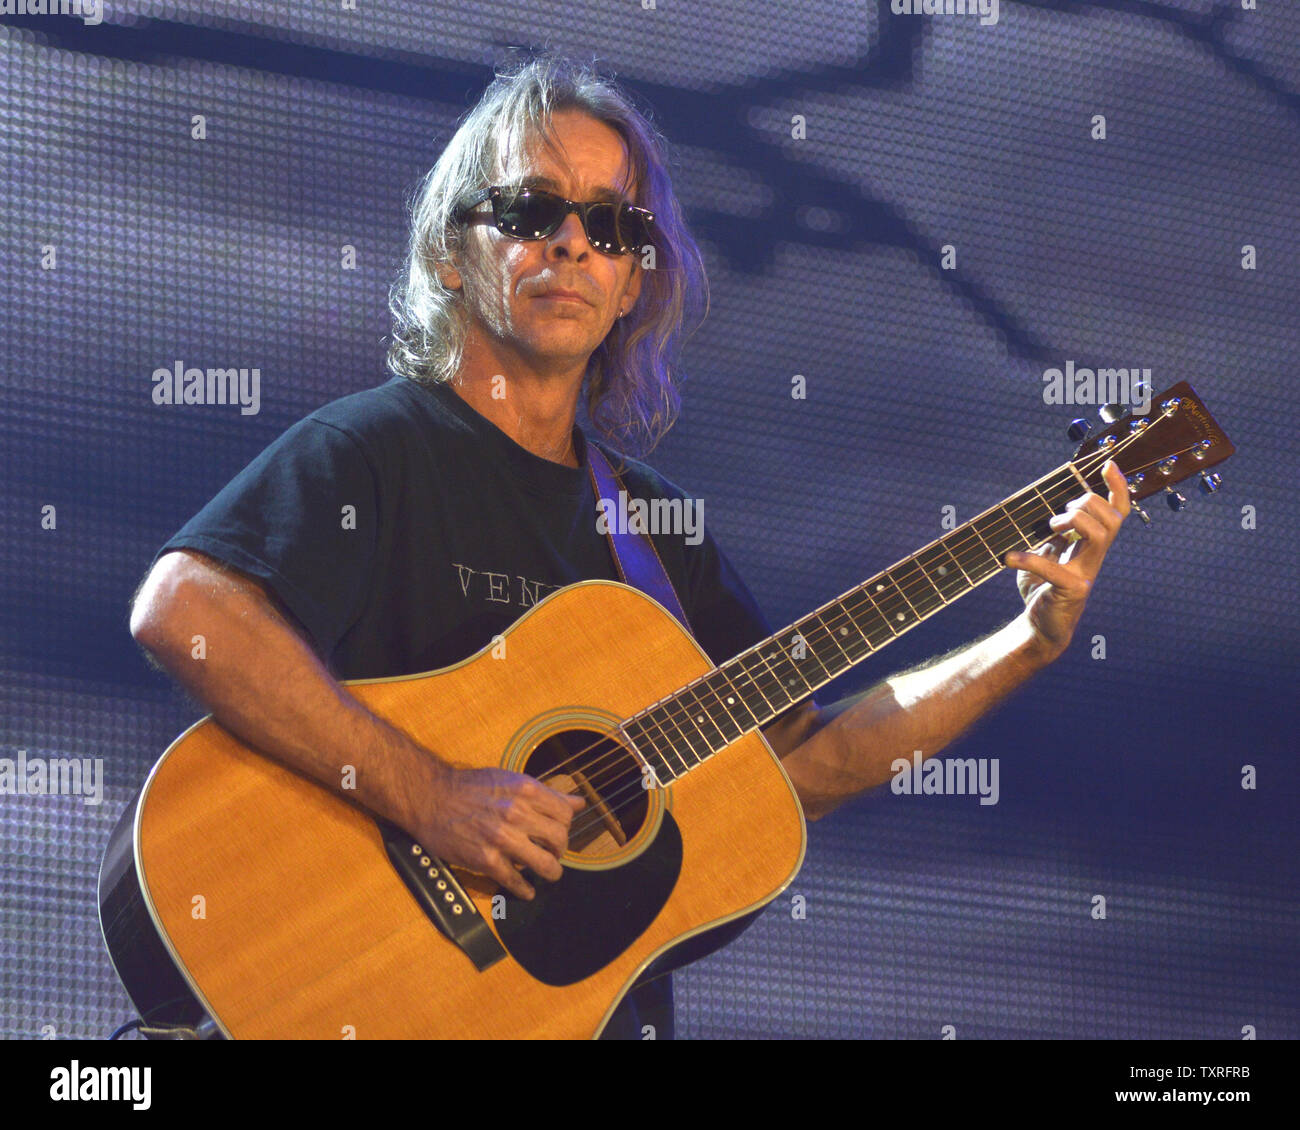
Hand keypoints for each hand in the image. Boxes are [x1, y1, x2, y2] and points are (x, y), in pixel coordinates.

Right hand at [418, 766, 584, 898]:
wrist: (431, 797)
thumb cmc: (471, 787)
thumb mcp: (511, 780)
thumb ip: (546, 794)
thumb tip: (578, 803)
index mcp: (525, 790)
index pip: (565, 814)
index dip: (565, 826)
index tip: (557, 832)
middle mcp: (517, 813)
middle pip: (560, 840)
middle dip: (560, 850)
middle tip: (553, 853)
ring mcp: (501, 838)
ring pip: (545, 864)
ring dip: (550, 873)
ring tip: (547, 873)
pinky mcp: (486, 860)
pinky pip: (516, 881)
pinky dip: (524, 889)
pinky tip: (525, 890)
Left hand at [1006, 459, 1129, 656]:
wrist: (1039, 626)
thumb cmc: (1042, 587)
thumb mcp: (1044, 551)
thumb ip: (1049, 530)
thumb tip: (1044, 504)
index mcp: (1090, 545)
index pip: (1117, 513)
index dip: (1118, 488)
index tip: (1108, 464)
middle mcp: (1094, 557)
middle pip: (1112, 519)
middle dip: (1087, 504)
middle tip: (1058, 517)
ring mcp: (1086, 574)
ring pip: (1101, 535)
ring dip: (1074, 521)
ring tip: (1049, 528)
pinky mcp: (1071, 591)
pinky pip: (1057, 570)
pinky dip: (1031, 560)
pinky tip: (1009, 558)